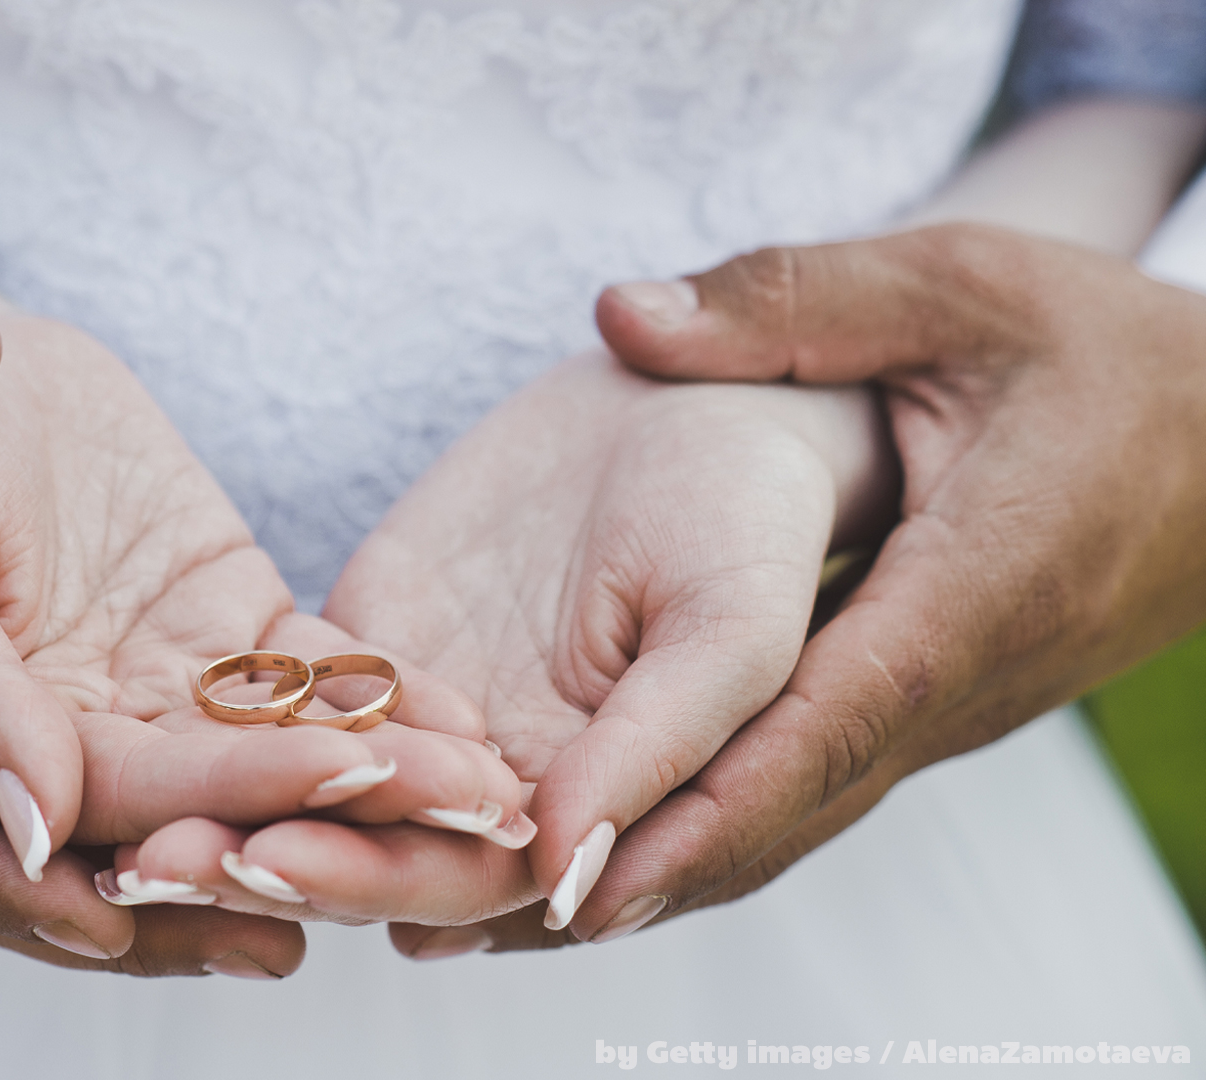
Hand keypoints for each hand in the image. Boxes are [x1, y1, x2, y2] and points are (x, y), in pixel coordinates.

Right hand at [0, 207, 525, 967]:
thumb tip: (38, 822)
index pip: (36, 846)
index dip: (146, 875)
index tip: (253, 893)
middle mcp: (19, 744)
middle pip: (156, 826)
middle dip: (287, 846)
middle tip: (403, 870)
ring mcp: (107, 686)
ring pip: (232, 760)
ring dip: (348, 787)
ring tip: (465, 802)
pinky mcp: (183, 623)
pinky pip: (277, 674)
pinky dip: (359, 695)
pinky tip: (451, 714)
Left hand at [119, 351, 889, 946]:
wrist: (714, 411)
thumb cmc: (758, 521)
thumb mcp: (730, 627)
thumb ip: (659, 750)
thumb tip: (567, 876)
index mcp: (606, 819)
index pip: (481, 883)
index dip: (378, 875)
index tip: (275, 862)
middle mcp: (514, 793)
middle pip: (379, 851)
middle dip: (270, 856)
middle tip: (156, 860)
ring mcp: (446, 723)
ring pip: (327, 786)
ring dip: (227, 805)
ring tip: (121, 818)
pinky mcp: (391, 651)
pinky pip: (303, 694)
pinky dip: (231, 716)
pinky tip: (137, 720)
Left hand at [578, 223, 1205, 927]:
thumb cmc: (1105, 352)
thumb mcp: (957, 290)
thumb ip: (789, 299)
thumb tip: (618, 316)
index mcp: (969, 590)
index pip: (818, 724)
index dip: (694, 805)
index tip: (577, 863)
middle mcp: (958, 683)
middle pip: (789, 803)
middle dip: (647, 869)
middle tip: (497, 917)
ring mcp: (952, 713)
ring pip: (798, 813)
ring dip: (669, 867)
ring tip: (519, 911)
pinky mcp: (935, 708)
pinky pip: (815, 782)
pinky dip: (717, 825)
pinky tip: (621, 844)